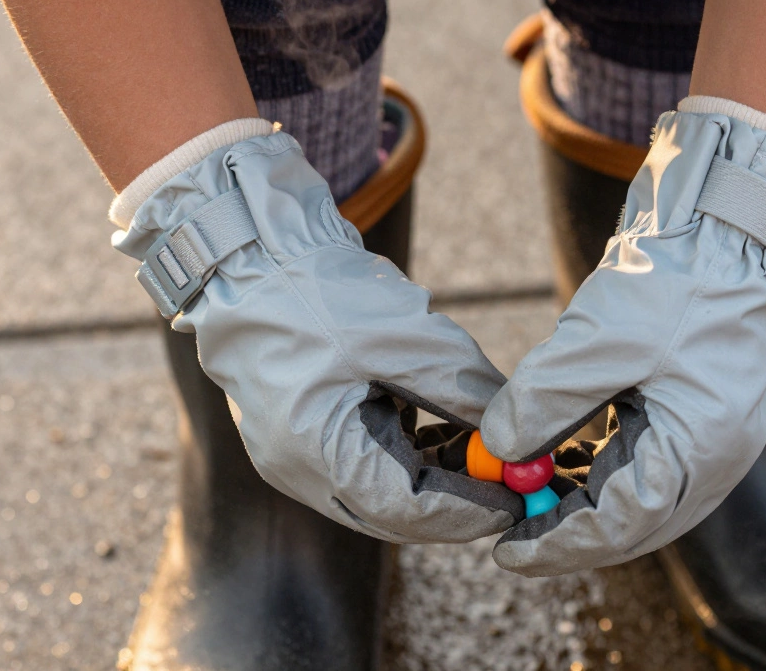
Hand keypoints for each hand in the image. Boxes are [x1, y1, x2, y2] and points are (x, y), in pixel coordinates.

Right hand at [115, 127, 522, 542]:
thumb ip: (463, 391)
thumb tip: (512, 435)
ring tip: (483, 446)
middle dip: (453, 498)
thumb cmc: (319, 291)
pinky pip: (362, 460)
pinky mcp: (302, 432)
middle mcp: (298, 468)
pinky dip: (405, 449)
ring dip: (433, 472)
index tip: (514, 500)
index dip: (465, 510)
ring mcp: (295, 454)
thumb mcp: (407, 337)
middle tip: (508, 484)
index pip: (403, 509)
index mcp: (313, 452)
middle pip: (391, 510)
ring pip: (379, 487)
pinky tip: (440, 425)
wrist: (251, 254)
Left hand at [480, 105, 765, 575]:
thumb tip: (497, 451)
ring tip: (522, 496)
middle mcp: (714, 455)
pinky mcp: (693, 408)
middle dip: (569, 530)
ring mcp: (708, 433)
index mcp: (705, 450)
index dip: (560, 543)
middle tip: (509, 534)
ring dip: (580, 497)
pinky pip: (640, 458)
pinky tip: (554, 457)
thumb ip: (546, 400)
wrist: (729, 222)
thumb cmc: (677, 280)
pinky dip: (596, 465)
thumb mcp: (601, 340)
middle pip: (634, 521)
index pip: (625, 524)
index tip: (505, 551)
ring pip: (635, 492)